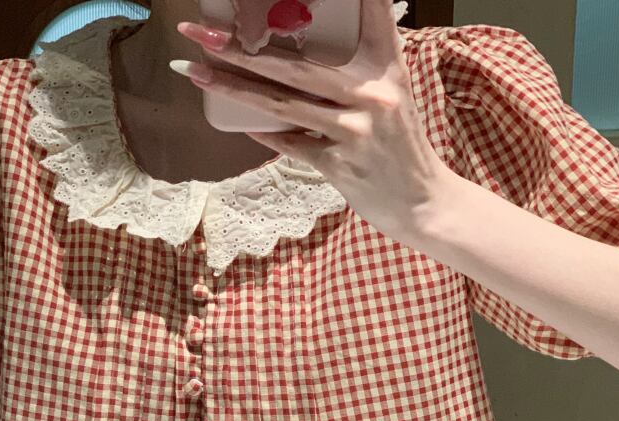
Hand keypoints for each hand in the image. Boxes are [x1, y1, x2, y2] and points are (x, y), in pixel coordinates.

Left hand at [175, 0, 453, 244]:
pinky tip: (240, 123)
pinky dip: (265, 133)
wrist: (423, 203)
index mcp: (387, 66)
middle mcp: (372, 93)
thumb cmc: (401, 146)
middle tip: (202, 32)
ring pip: (283, 104)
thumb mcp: (393, 93)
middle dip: (241, 47)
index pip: (370, 9)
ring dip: (234, 88)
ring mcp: (355, 130)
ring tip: (196, 72)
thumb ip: (361, 66)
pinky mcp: (340, 165)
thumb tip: (305, 46)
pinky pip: (292, 144)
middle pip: (296, 63)